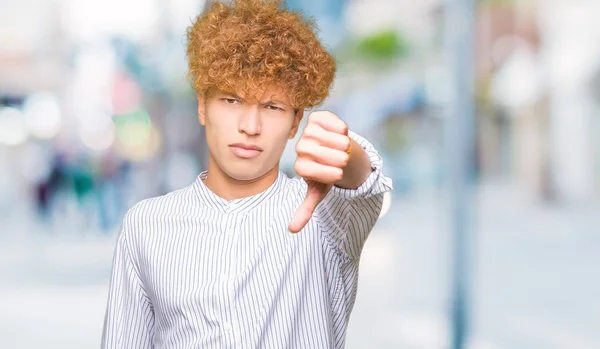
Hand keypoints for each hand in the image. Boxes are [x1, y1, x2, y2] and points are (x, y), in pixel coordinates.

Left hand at [288, 111, 350, 232]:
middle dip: (337, 159)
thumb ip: (305, 209)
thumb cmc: (329, 174)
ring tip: (343, 149)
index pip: (305, 168)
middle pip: (319, 152)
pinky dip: (343, 130)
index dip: (326, 173)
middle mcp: (301, 146)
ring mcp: (309, 130)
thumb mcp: (319, 192)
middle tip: (343, 161)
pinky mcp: (319, 117)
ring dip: (343, 145)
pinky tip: (342, 134)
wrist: (338, 152)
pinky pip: (335, 123)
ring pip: (330, 138)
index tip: (337, 175)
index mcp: (300, 165)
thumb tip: (292, 230)